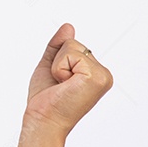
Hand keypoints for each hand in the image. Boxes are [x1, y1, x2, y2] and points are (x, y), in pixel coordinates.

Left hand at [24, 23, 113, 139]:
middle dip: (58, 62)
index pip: (74, 46)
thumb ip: (59, 46)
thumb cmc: (46, 99)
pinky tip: (65, 85)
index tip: (60, 82)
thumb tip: (68, 26)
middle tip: (59, 85)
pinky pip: (71, 53)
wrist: (43, 120)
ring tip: (62, 85)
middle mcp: (104, 74)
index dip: (58, 61)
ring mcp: (103, 75)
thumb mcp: (50, 66)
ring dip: (58, 66)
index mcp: (96, 73)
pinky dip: (60, 68)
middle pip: (73, 44)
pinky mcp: (97, 77)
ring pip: (71, 47)